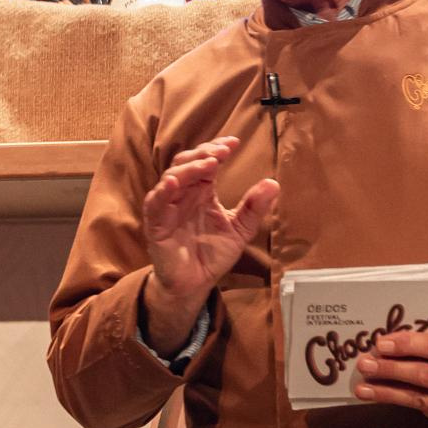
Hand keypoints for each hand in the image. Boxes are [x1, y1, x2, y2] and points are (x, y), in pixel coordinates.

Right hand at [140, 135, 278, 354]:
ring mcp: (167, 207)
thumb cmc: (212, 254)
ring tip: (209, 164)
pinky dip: (162, 192)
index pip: (206, 163)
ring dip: (188, 168)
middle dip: (203, 154)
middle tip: (222, 152)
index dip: (216, 150)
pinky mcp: (156, 224)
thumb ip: (254, 208)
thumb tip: (273, 182)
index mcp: (202, 192)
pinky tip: (173, 183)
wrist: (195, 284)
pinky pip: (155, 203)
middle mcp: (183, 195)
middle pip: (186, 164)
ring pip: (171, 178)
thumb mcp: (240, 230)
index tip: (234, 143)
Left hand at [354, 320, 427, 427]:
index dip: (407, 346)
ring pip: (425, 401)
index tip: (381, 343)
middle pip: (426, 377)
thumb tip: (413, 321)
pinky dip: (410, 405)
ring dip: (390, 394)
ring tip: (363, 388)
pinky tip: (388, 397)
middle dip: (391, 370)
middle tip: (364, 364)